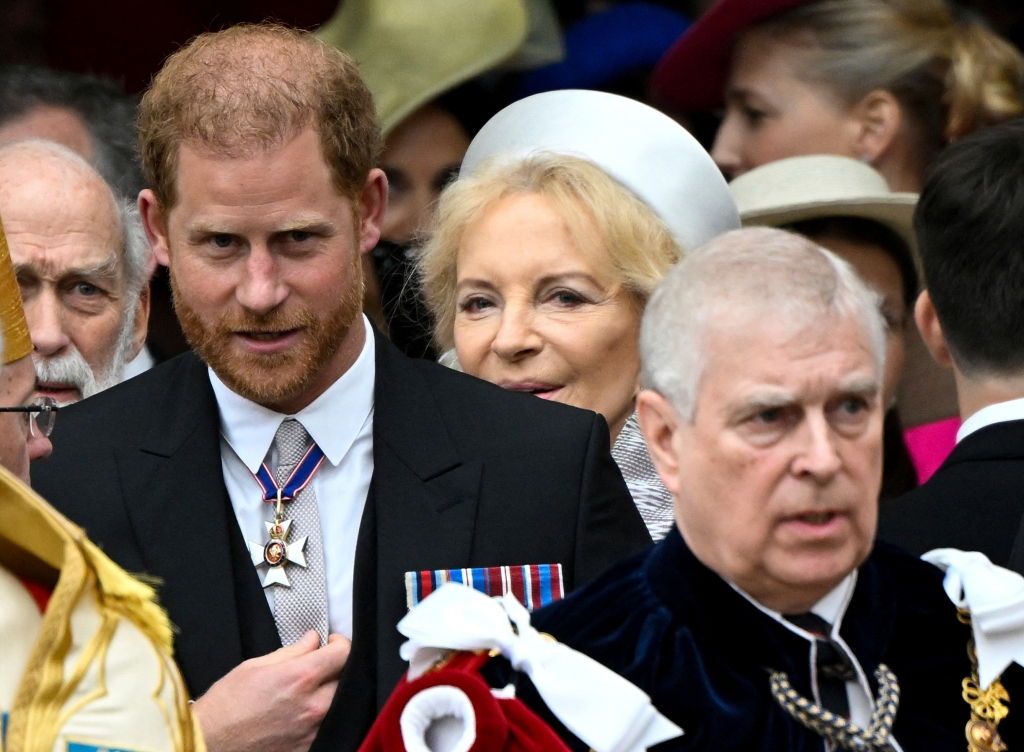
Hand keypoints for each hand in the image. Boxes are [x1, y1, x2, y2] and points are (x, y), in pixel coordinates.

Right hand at [192, 631, 350, 751]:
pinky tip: (302, 712)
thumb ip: (292, 652)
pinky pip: (326, 726)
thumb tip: (313, 640)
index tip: (331, 643)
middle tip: (320, 666)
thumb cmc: (226, 705)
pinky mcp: (308, 748)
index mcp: (300, 678)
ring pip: (339, 704)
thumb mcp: (255, 666)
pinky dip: (321, 716)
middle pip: (346, 679)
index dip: (339, 643)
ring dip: (330, 692)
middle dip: (336, 668)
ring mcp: (313, 730)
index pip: (343, 653)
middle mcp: (313, 705)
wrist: (210, 743)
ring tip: (309, 690)